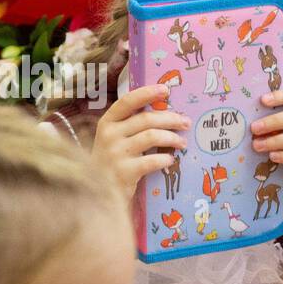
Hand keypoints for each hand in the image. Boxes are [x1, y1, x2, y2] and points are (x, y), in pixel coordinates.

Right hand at [91, 85, 190, 201]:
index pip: (128, 101)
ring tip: (182, 143)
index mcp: (107, 122)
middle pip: (146, 119)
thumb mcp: (113, 139)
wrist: (97, 194)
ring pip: (152, 136)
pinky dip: (165, 159)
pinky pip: (152, 161)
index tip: (166, 89)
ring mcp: (115, 154)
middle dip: (170, 118)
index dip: (147, 93)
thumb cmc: (111, 162)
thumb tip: (164, 111)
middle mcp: (109, 135)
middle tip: (185, 122)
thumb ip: (130, 125)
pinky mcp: (124, 172)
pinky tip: (170, 160)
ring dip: (172, 138)